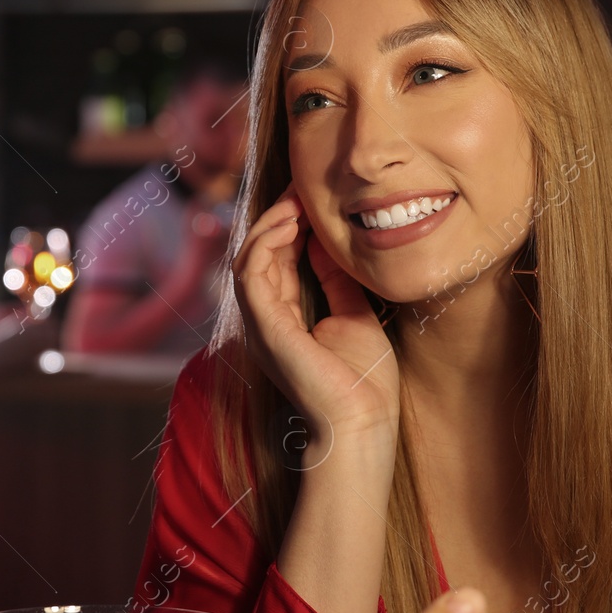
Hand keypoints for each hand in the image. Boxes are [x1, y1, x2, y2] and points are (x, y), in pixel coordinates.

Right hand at [232, 184, 399, 444]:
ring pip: (247, 260)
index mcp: (284, 318)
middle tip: (300, 188)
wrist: (363, 424)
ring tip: (294, 202)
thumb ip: (337, 281)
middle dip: (278, 217)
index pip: (277, 260)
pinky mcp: (265, 329)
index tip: (310, 198)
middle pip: (259, 254)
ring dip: (269, 226)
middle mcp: (266, 320)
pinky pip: (250, 276)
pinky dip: (264, 245)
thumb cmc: (363, 382)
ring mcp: (261, 325)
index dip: (290, 225)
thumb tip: (326, 242)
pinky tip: (287, 226)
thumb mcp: (355, 315)